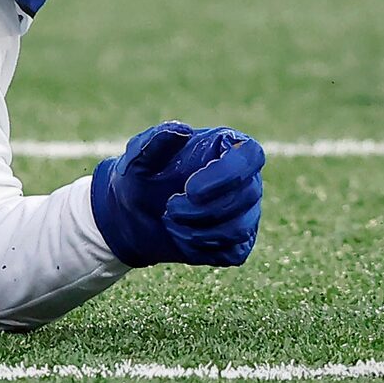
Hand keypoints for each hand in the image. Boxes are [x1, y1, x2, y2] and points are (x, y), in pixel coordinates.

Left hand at [89, 122, 264, 267]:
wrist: (132, 218)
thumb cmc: (139, 178)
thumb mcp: (138, 158)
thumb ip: (156, 141)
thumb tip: (181, 130)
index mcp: (225, 147)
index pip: (251, 155)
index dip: (228, 173)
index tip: (191, 188)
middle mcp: (243, 179)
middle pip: (247, 195)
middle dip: (203, 208)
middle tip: (169, 207)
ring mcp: (245, 213)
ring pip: (240, 227)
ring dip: (200, 230)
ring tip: (169, 221)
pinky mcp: (239, 243)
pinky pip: (233, 252)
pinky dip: (201, 248)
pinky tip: (179, 237)